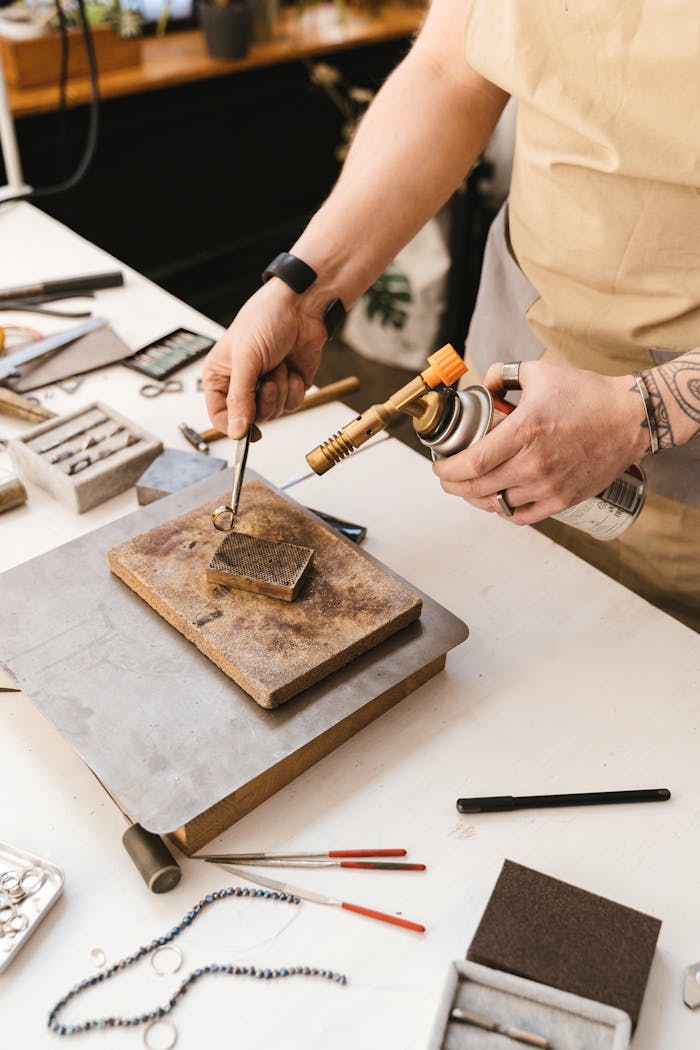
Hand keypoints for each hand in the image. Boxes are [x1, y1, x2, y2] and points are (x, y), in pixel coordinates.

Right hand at [201, 280, 326, 438]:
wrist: (301, 306)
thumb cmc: (266, 319)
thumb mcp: (246, 359)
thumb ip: (240, 398)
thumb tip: (236, 431)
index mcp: (220, 376)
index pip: (219, 415)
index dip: (233, 425)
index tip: (247, 430)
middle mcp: (241, 385)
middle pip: (250, 418)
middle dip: (264, 398)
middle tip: (268, 376)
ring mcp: (266, 386)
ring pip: (274, 413)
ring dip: (281, 388)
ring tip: (279, 364)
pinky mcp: (288, 386)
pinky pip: (292, 404)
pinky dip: (295, 387)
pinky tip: (292, 367)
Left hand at [432, 360, 648, 523]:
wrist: (631, 418)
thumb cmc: (587, 394)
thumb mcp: (539, 372)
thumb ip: (501, 374)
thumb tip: (481, 385)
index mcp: (524, 431)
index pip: (471, 462)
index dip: (446, 470)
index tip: (438, 466)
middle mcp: (534, 463)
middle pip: (477, 488)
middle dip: (453, 486)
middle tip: (447, 478)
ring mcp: (549, 485)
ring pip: (497, 504)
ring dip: (476, 499)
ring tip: (470, 488)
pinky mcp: (564, 499)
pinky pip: (522, 516)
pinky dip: (504, 511)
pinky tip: (498, 501)